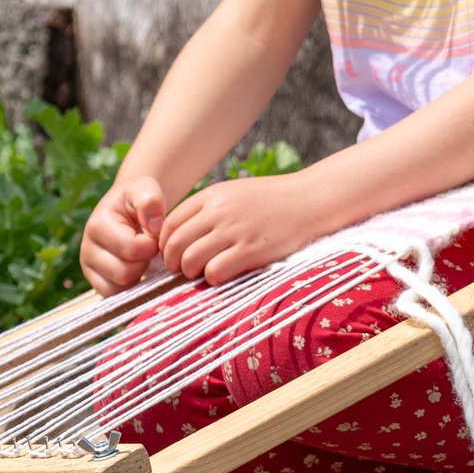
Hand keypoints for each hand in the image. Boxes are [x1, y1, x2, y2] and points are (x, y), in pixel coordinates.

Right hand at [81, 177, 168, 294]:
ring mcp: (89, 268)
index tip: (154, 234)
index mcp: (97, 226)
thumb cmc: (137, 199)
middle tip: (149, 248)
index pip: (132, 249)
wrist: (125, 207)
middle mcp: (87, 249)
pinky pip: (115, 296)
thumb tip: (154, 226)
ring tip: (142, 257)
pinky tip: (136, 268)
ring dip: (138, 275)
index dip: (152, 244)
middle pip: (124, 273)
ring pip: (120, 288)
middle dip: (144, 262)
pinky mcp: (95, 282)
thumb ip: (150, 201)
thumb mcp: (145, 189)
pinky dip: (130, 286)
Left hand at [157, 171, 337, 284]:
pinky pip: (215, 271)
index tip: (171, 254)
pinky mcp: (252, 250)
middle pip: (174, 244)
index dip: (164, 244)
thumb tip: (178, 234)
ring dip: (190, 272)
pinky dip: (212, 278)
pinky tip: (221, 276)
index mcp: (211, 196)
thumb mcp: (233, 194)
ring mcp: (235, 231)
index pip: (169, 224)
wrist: (310, 200)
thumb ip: (206, 210)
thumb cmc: (270, 201)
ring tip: (201, 273)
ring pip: (190, 260)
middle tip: (181, 269)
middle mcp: (218, 212)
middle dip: (172, 262)